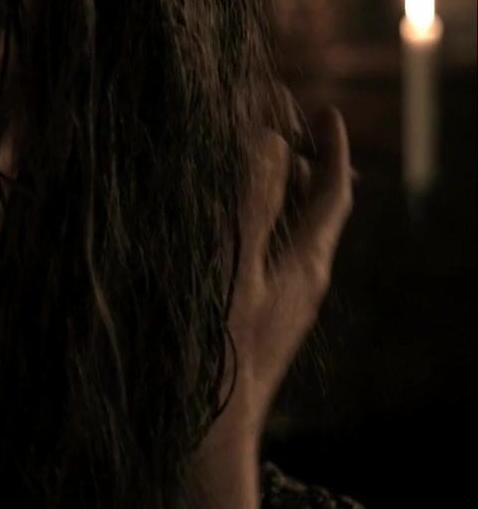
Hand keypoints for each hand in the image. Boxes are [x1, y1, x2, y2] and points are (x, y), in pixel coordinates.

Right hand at [196, 107, 353, 506]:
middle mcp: (301, 280)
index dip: (331, 147)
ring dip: (274, 194)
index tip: (325, 112)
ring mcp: (280, 303)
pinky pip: (265, 257)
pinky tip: (219, 228)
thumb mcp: (235, 261)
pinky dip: (252, 225)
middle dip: (301, 165)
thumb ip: (251, 199)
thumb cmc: (216, 344)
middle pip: (314, 210)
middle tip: (276, 131)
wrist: (206, 426)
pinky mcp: (255, 319)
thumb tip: (269, 139)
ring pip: (288, 234)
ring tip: (245, 169)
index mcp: (306, 261)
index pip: (332, 192)